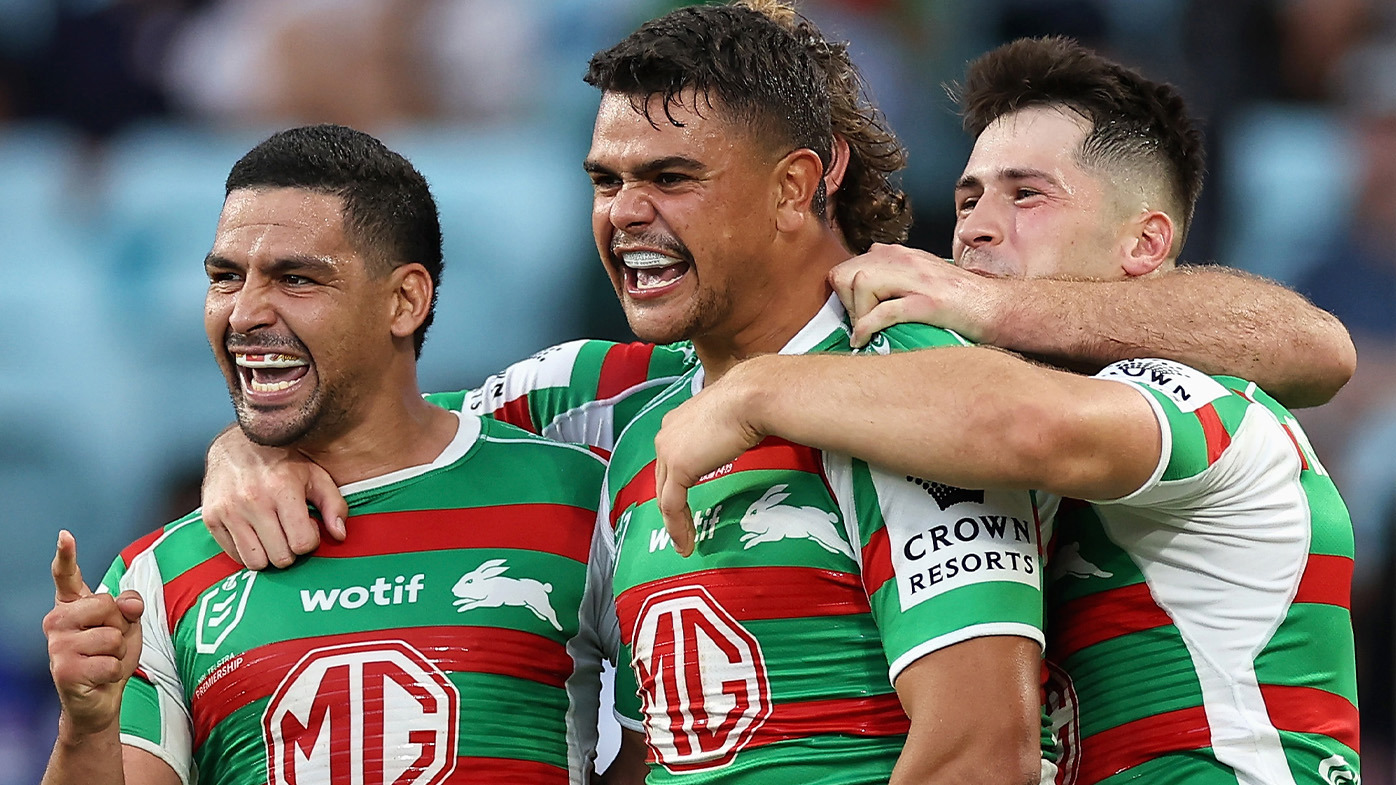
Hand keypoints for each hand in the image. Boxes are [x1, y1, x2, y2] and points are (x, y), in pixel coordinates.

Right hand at [44, 530, 143, 736]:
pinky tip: (98, 677)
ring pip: (112, 636)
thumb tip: (129, 603)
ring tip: (103, 661)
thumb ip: (130, 605)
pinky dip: (114, 671)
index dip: (66, 555)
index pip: (67, 576)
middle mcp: (56, 621)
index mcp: (71, 605)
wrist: (99, 698)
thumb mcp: (128, 625)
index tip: (65, 535)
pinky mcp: (63, 670)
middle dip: (120, 626)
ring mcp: (57, 646)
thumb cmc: (111, 656)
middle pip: (107, 604)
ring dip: (118, 652)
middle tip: (109, 645)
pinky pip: (110, 662)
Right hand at [202, 426, 347, 569]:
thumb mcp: (315, 475)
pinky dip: (247, 552)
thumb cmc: (282, 462)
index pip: (301, 543)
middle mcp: (253, 501)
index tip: (306, 527)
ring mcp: (229, 511)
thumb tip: (339, 535)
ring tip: (272, 536)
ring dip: (268, 555)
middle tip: (289, 533)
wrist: (236, 444)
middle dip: (290, 550)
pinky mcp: (211, 518)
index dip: (309, 540)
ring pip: (255, 562)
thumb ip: (334, 505)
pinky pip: (234, 556)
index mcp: (282, 489)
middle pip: (280, 557)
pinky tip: (255, 534)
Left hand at [653, 363, 765, 556]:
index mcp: (677, 420)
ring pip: (665, 495)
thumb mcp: (730, 417)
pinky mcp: (678, 467)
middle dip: (671, 505)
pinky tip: (687, 543)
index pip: (670, 458)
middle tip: (682, 527)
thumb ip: (723, 431)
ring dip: (675, 522)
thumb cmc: (751, 400)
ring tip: (685, 542)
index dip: (676, 482)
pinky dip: (678, 527)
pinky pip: (672, 506)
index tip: (686, 501)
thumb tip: (738, 436)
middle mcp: (667, 434)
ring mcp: (669, 451)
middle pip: (663, 479)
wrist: (751, 396)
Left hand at [829, 243, 1005, 346]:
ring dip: (857, 314)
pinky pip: (883, 312)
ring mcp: (917, 280)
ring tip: (866, 332)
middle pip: (846, 273)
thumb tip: (861, 291)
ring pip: (861, 285)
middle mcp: (905, 260)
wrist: (1000, 307)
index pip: (848, 266)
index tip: (854, 313)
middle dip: (845, 302)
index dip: (844, 293)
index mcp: (900, 255)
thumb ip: (892, 277)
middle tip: (859, 324)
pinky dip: (867, 328)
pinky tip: (864, 341)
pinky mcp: (929, 302)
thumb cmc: (962, 301)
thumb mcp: (921, 279)